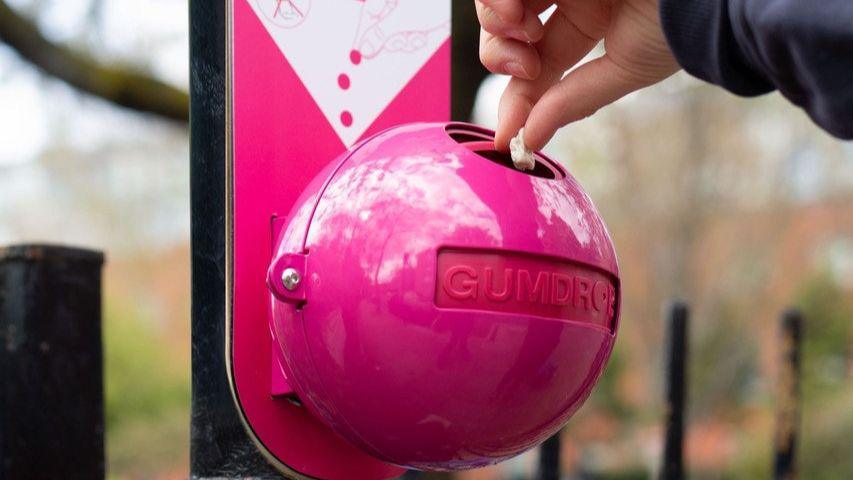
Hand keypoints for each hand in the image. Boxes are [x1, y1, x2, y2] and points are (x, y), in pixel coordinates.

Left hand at [476, 0, 679, 150]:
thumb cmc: (678, 25)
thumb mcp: (622, 70)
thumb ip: (572, 102)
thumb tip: (528, 141)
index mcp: (588, 21)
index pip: (535, 64)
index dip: (516, 99)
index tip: (505, 134)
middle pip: (505, 31)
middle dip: (500, 55)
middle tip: (525, 67)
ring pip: (496, 1)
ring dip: (494, 23)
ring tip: (523, 33)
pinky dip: (497, 2)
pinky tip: (517, 14)